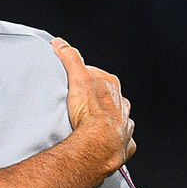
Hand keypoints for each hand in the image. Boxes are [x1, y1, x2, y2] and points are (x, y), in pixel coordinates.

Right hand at [51, 38, 134, 172]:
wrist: (99, 143)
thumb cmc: (90, 113)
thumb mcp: (78, 78)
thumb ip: (71, 59)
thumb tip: (62, 43)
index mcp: (112, 87)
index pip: (98, 75)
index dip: (85, 77)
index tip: (74, 81)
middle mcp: (121, 104)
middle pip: (109, 96)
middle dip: (98, 98)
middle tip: (80, 103)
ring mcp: (124, 124)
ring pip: (118, 117)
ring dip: (108, 118)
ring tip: (91, 124)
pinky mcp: (124, 143)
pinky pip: (122, 139)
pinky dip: (114, 139)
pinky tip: (104, 141)